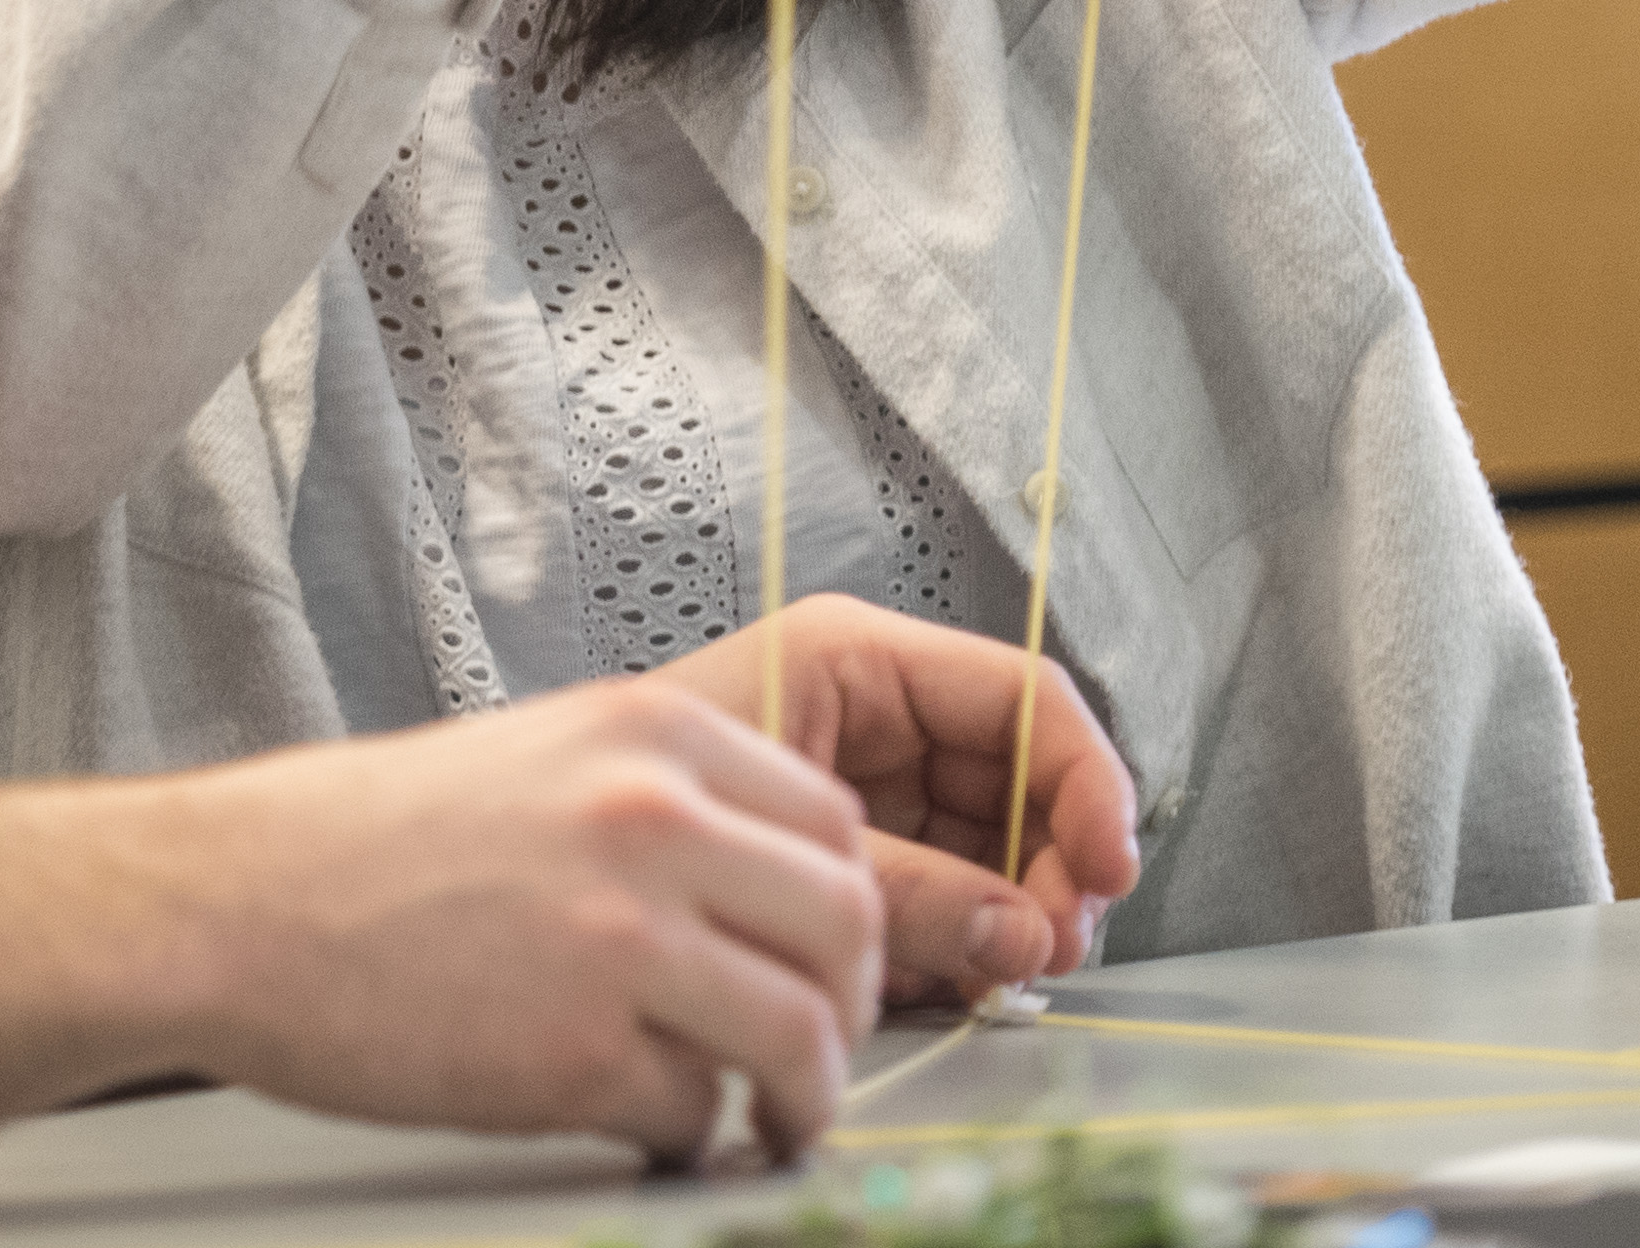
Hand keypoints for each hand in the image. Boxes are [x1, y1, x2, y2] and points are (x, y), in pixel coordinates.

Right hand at [149, 675, 892, 1163]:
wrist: (230, 902)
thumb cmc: (359, 842)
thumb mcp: (535, 759)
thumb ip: (656, 800)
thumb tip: (759, 887)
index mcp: (647, 735)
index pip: (834, 822)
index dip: (846, 907)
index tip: (828, 957)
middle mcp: (652, 819)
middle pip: (847, 925)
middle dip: (851, 1004)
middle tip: (820, 1047)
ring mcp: (621, 936)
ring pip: (803, 1031)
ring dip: (804, 1093)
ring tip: (771, 1116)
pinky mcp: (576, 1051)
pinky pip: (695, 1110)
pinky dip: (689, 1133)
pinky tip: (654, 1124)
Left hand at [653, 597, 1138, 996]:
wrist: (529, 854)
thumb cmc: (621, 795)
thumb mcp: (785, 828)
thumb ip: (911, 886)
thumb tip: (1023, 934)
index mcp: (854, 659)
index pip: (1022, 697)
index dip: (1086, 781)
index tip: (1110, 869)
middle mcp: (875, 713)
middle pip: (1024, 781)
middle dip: (1055, 869)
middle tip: (1050, 949)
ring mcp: (870, 783)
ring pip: (997, 847)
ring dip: (1015, 917)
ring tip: (996, 976)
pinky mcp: (856, 852)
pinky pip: (947, 891)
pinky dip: (963, 943)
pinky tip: (949, 981)